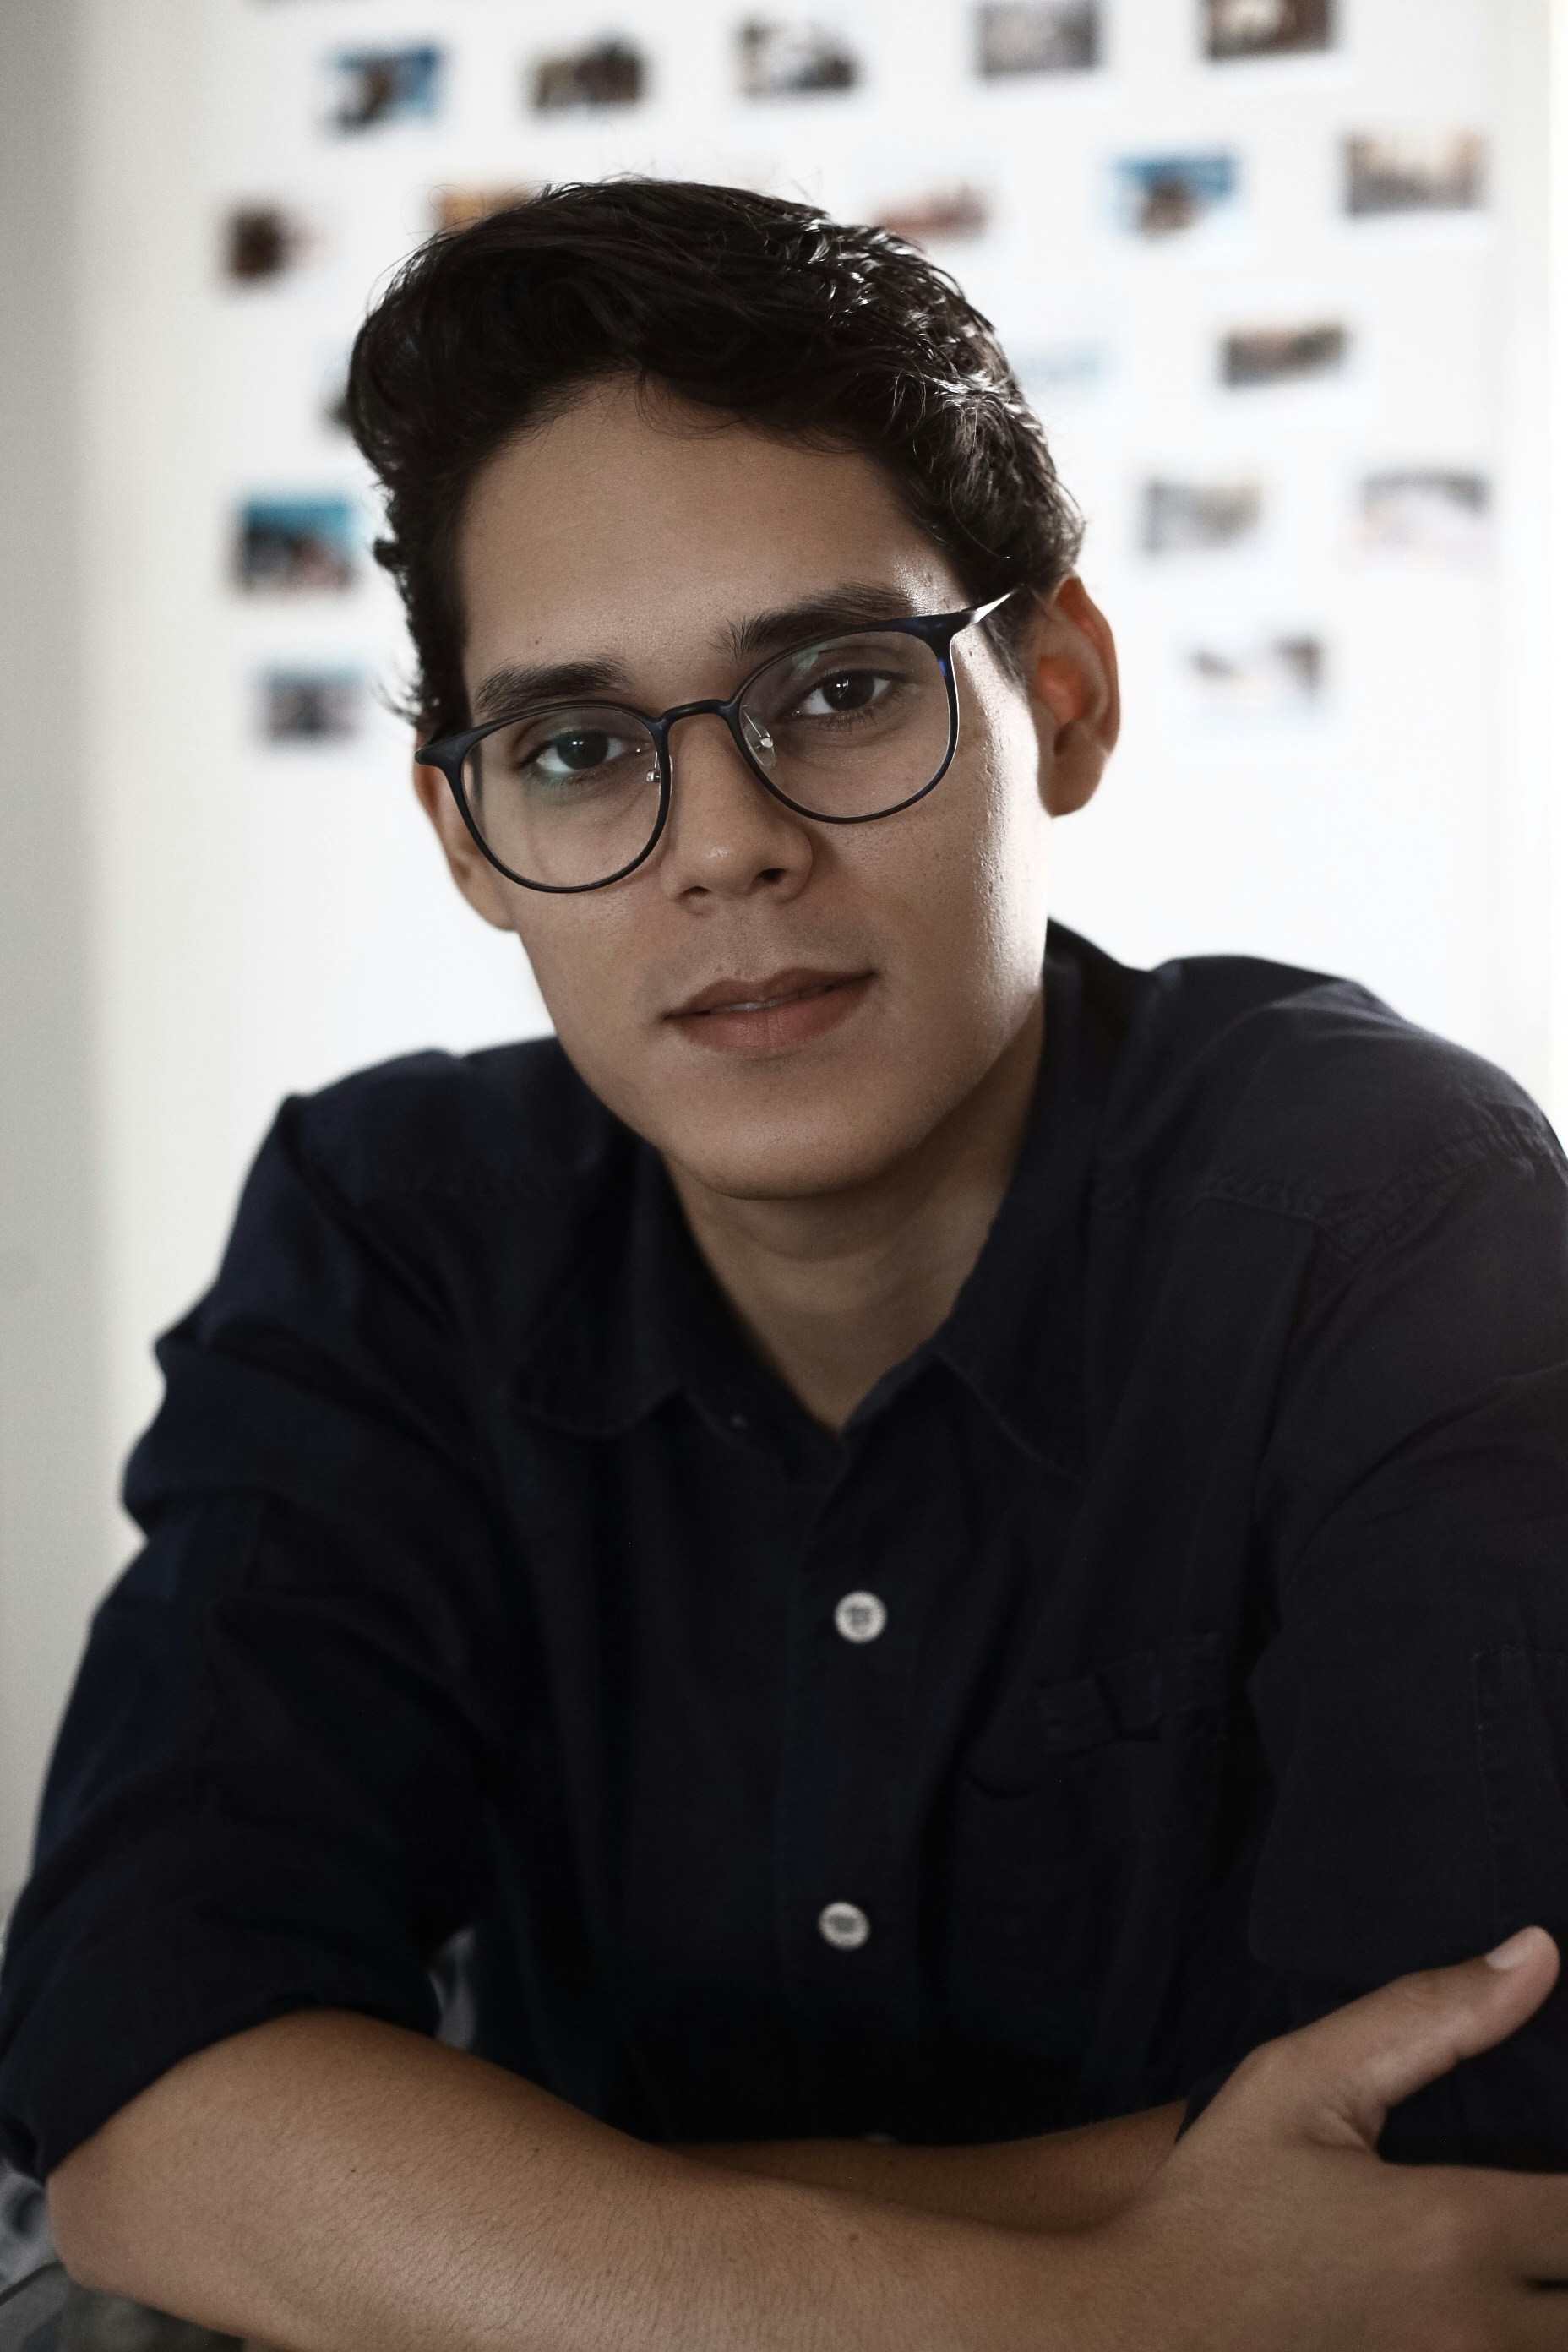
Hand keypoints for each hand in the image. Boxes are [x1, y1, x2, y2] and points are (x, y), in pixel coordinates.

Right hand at [1061, 1926, 1567, 2350]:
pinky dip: (1517, 2335)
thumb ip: (1427, 2015)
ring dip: (1551, 2300)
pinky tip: (1495, 2303)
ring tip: (1528, 2255)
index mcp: (1453, 2231)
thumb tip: (1539, 1952)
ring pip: (1558, 2350)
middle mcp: (1473, 2327)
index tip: (1553, 2160)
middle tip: (1540, 2211)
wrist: (1142, 2328)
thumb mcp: (1300, 2080)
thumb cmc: (1217, 2201)